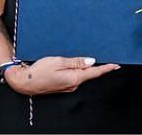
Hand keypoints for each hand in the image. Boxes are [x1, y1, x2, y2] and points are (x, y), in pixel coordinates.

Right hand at [2, 56, 118, 95]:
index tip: (116, 65)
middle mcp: (73, 84)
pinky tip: (72, 63)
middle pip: (88, 73)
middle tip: (102, 54)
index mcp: (74, 78)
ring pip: (80, 74)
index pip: (94, 72)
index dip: (106, 68)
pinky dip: (76, 69)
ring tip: (85, 56)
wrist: (25, 82)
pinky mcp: (63, 85)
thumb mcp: (58, 61)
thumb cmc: (39, 71)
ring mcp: (68, 86)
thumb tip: (91, 61)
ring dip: (83, 66)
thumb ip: (75, 61)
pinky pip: (73, 76)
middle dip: (95, 65)